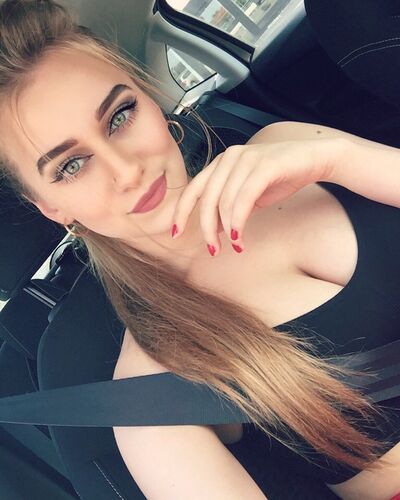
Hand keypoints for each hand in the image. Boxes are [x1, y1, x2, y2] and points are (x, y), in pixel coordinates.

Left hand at [171, 138, 340, 255]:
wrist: (315, 159)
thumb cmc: (281, 177)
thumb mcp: (249, 195)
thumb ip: (230, 207)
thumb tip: (215, 230)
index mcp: (221, 163)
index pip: (193, 189)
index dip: (181, 212)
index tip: (176, 234)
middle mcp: (229, 157)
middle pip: (206, 199)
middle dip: (207, 229)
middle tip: (213, 250)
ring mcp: (245, 159)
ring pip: (224, 202)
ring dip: (227, 230)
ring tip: (236, 246)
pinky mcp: (263, 165)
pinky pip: (243, 199)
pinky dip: (239, 221)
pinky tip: (240, 236)